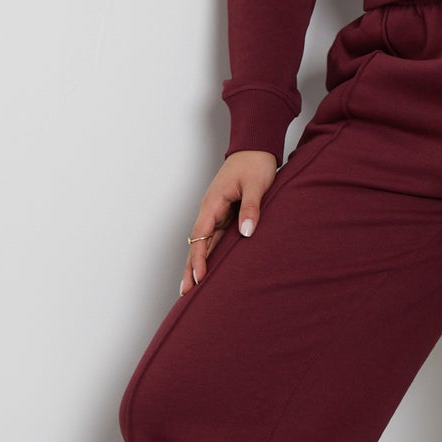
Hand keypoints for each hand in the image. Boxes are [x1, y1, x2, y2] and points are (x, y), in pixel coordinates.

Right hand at [181, 150, 277, 293]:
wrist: (255, 148)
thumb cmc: (254, 164)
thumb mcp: (256, 185)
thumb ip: (251, 209)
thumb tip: (246, 233)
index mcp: (213, 203)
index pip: (201, 236)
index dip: (199, 258)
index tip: (198, 277)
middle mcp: (210, 211)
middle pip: (196, 244)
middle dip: (190, 269)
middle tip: (184, 293)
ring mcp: (216, 214)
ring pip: (203, 244)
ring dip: (197, 265)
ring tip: (191, 289)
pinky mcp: (225, 216)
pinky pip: (214, 239)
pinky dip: (209, 255)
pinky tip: (207, 270)